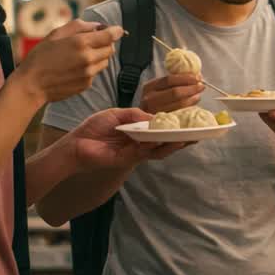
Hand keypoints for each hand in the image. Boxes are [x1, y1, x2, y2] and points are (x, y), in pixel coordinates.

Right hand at [14, 20, 121, 103]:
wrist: (31, 85)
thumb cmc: (40, 57)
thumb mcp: (55, 34)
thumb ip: (78, 26)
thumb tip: (96, 25)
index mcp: (81, 43)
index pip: (110, 35)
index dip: (116, 31)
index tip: (118, 30)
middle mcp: (88, 58)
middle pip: (110, 49)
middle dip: (105, 43)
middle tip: (91, 41)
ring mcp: (89, 73)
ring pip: (105, 61)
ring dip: (99, 56)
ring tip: (80, 55)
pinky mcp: (87, 84)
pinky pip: (96, 72)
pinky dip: (91, 68)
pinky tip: (75, 67)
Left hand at [67, 108, 188, 170]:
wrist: (77, 144)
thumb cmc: (94, 128)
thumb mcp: (118, 114)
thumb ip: (136, 114)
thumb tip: (156, 116)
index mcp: (138, 131)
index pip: (160, 130)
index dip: (175, 127)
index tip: (190, 123)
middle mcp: (140, 143)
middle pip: (164, 142)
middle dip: (181, 138)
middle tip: (197, 134)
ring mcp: (135, 152)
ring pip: (159, 149)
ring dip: (173, 144)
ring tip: (187, 138)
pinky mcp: (129, 159)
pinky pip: (146, 153)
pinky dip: (157, 146)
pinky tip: (166, 140)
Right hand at [140, 73, 204, 113]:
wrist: (141, 119)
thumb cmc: (154, 101)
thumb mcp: (158, 89)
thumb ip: (172, 82)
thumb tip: (195, 76)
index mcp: (149, 87)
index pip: (169, 80)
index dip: (185, 78)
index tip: (197, 78)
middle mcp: (149, 99)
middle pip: (175, 92)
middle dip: (191, 88)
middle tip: (201, 87)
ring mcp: (154, 112)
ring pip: (178, 105)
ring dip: (192, 99)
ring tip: (198, 95)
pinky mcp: (161, 122)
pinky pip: (178, 114)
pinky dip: (189, 108)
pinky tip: (193, 104)